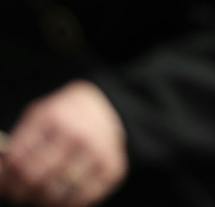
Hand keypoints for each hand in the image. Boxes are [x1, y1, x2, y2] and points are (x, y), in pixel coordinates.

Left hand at [0, 81, 126, 206]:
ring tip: (41, 196)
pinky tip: (62, 197)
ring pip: (58, 194)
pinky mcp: (113, 168)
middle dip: (21, 194)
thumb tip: (2, 174)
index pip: (18, 160)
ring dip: (43, 200)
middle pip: (36, 179)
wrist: (109, 108)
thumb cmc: (65, 117)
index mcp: (54, 118)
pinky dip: (68, 203)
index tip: (5, 188)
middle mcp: (78, 134)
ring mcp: (98, 152)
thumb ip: (19, 143)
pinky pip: (83, 199)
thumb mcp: (39, 118)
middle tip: (20, 196)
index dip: (6, 180)